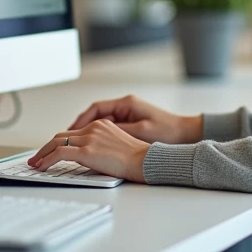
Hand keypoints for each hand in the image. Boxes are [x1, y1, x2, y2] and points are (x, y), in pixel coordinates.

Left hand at [27, 119, 149, 182]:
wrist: (145, 160)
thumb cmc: (136, 158)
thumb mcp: (117, 145)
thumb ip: (102, 145)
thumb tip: (89, 157)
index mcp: (101, 125)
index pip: (73, 132)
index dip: (58, 143)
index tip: (50, 151)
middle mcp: (93, 128)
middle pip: (61, 136)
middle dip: (46, 148)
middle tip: (36, 158)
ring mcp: (90, 138)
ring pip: (57, 142)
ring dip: (42, 154)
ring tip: (35, 164)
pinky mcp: (87, 151)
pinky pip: (60, 153)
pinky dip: (47, 159)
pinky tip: (42, 167)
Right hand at [67, 94, 202, 144]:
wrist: (185, 133)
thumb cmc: (167, 131)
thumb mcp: (141, 131)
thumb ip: (119, 131)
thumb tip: (97, 133)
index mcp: (126, 104)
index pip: (95, 108)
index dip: (80, 120)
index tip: (69, 131)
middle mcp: (125, 106)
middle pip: (95, 114)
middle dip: (79, 127)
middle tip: (65, 139)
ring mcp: (128, 114)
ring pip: (100, 121)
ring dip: (87, 131)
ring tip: (74, 144)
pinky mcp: (131, 123)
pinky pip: (109, 127)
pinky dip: (98, 135)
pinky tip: (93, 146)